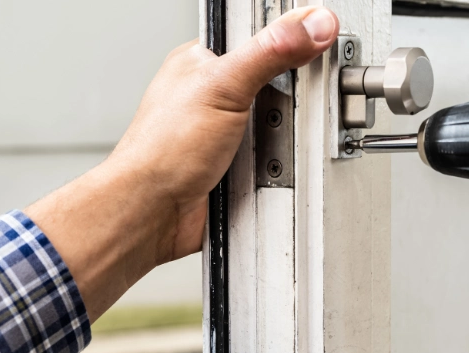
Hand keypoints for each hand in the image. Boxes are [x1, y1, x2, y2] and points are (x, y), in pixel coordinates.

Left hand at [25, 7, 338, 320]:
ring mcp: (229, 131)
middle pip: (278, 83)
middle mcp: (216, 94)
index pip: (261, 36)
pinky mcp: (240, 164)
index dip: (289, 42)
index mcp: (205, 61)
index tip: (316, 48)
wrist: (153, 213)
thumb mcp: (223, 86)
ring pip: (280, 124)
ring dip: (285, 139)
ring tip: (273, 143)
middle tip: (289, 107)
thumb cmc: (162, 151)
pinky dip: (279, 166)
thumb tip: (312, 23)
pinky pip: (276, 158)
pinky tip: (270, 166)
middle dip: (291, 101)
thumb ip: (271, 50)